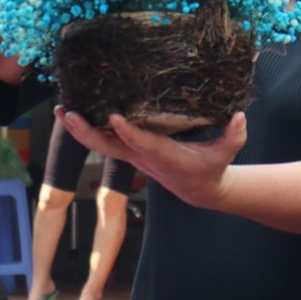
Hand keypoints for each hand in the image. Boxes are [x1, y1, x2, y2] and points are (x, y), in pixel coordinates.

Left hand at [58, 108, 245, 211]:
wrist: (198, 189)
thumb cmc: (211, 167)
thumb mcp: (226, 154)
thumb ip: (234, 136)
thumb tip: (240, 116)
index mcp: (164, 156)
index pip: (142, 144)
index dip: (128, 133)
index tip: (114, 117)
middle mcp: (142, 156)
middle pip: (108, 147)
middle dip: (87, 132)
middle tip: (69, 114)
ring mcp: (132, 155)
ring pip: (99, 144)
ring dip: (78, 129)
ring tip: (61, 110)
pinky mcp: (128, 151)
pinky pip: (102, 140)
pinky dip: (85, 128)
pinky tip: (71, 112)